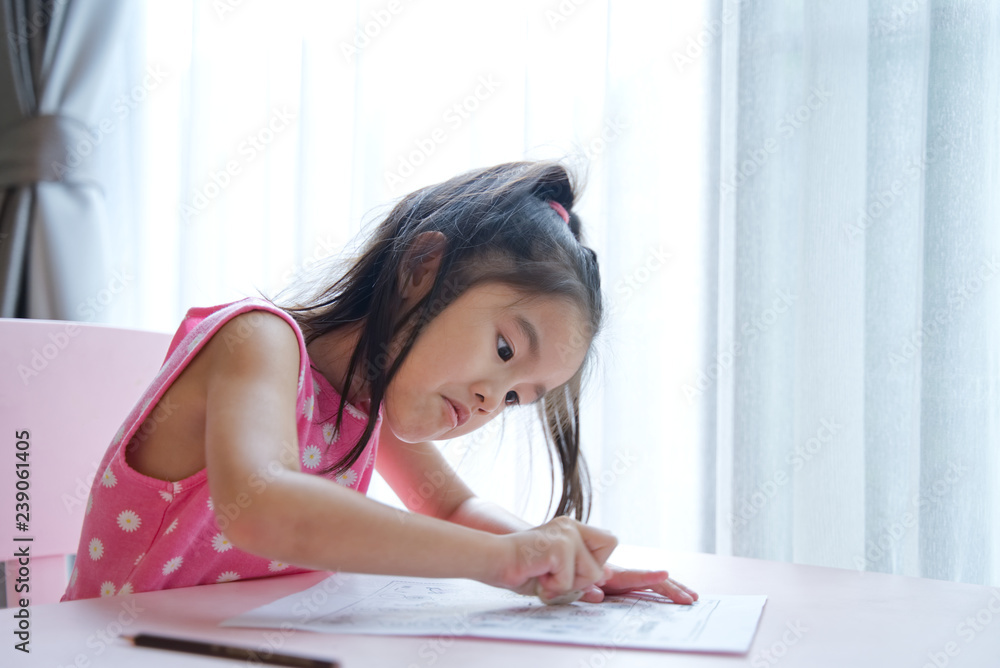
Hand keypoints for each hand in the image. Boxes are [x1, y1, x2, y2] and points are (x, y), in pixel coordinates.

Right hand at [489, 516, 617, 603]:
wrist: (492, 560)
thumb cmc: (519, 568)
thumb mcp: (556, 571)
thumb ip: (580, 571)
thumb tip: (609, 576)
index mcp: (572, 528)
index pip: (610, 541)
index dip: (598, 563)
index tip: (574, 571)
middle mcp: (572, 526)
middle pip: (604, 561)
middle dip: (583, 579)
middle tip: (554, 575)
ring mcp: (567, 534)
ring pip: (591, 574)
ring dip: (567, 585)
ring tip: (543, 575)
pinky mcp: (559, 546)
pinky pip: (570, 581)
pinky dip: (553, 587)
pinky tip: (537, 575)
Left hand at [578, 563, 698, 604]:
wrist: (573, 561)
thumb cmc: (575, 574)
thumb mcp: (577, 582)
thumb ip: (585, 588)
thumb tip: (598, 594)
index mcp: (613, 574)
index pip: (635, 575)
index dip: (650, 576)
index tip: (665, 574)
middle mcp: (626, 574)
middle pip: (654, 581)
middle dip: (673, 589)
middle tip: (690, 600)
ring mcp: (630, 579)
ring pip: (658, 583)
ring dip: (676, 589)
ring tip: (693, 598)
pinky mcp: (630, 584)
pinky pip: (653, 588)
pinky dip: (668, 590)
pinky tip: (680, 596)